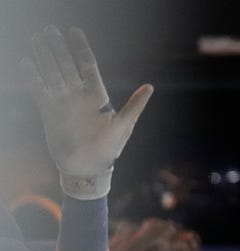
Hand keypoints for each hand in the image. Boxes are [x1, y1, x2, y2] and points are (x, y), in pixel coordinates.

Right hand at [21, 25, 152, 199]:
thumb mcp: (123, 126)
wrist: (87, 169)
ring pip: (52, 73)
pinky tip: (26, 63)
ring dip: (44, 56)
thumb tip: (150, 87)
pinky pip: (39, 89)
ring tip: (36, 38)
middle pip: (66, 64)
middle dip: (58, 47)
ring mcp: (63, 101)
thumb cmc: (109, 149)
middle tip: (49, 30)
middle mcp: (78, 95)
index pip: (87, 65)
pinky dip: (33, 77)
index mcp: (97, 95)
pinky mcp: (50, 111)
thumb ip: (134, 106)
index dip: (80, 47)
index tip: (73, 30)